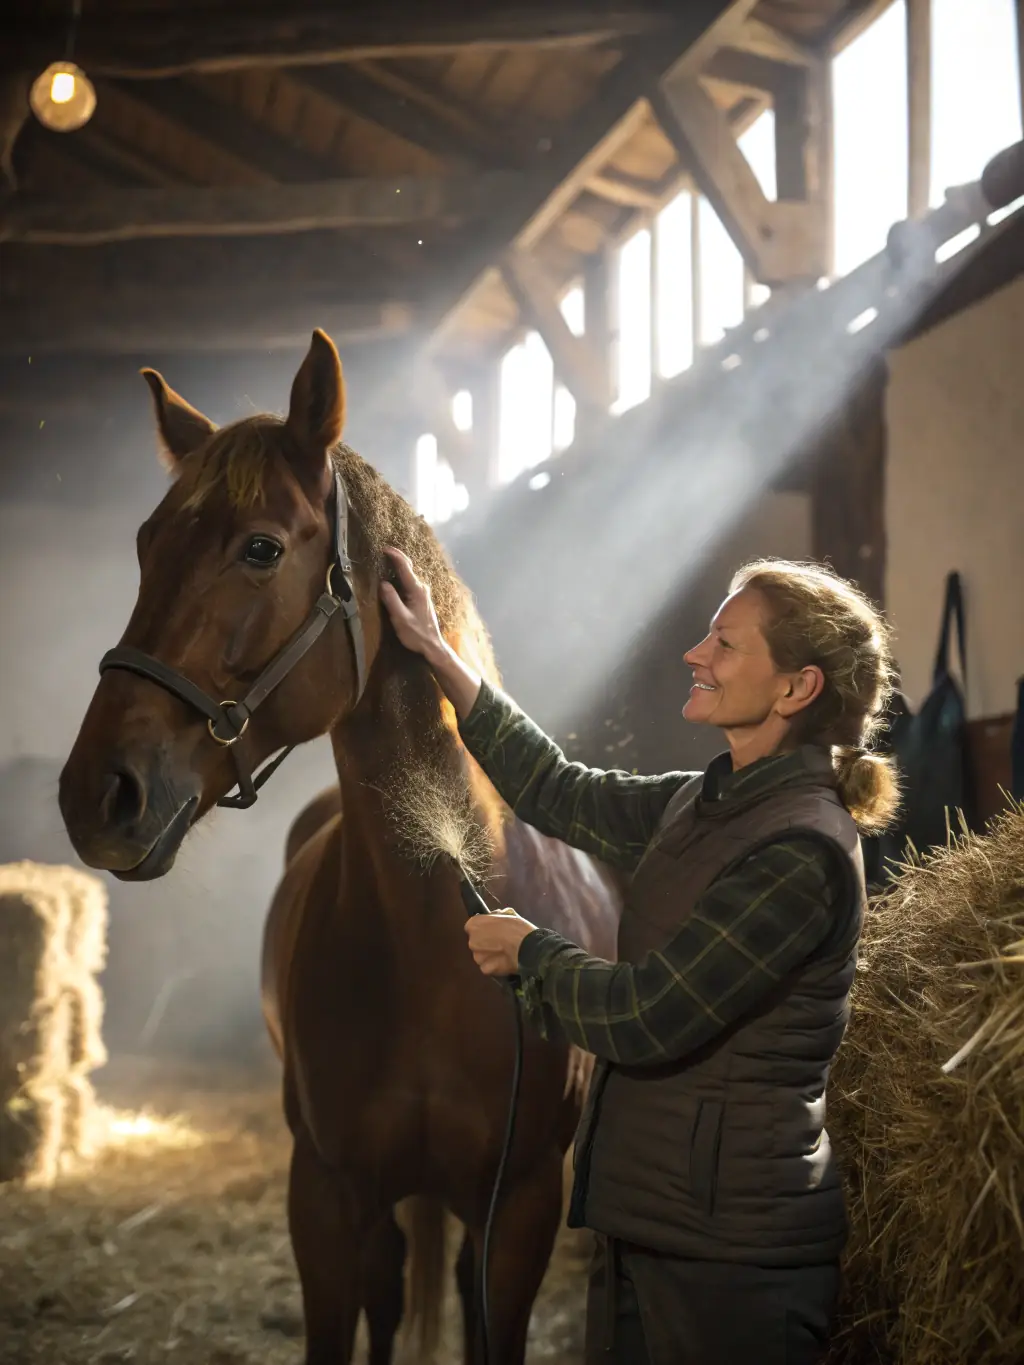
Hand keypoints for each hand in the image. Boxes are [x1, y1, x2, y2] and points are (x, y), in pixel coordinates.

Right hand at [379, 547, 444, 661]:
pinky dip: (400, 575)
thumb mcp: (400, 618)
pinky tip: (393, 578)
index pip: (405, 567)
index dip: (394, 555)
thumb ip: (391, 600)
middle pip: (408, 567)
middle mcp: (421, 587)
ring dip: (398, 566)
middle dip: (396, 557)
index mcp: (416, 590)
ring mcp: (423, 592)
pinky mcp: (421, 597)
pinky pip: (409, 581)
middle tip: (383, 552)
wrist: (432, 645)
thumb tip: (383, 583)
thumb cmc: (416, 634)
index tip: (384, 548)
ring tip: (385, 562)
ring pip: (409, 574)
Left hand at [465, 909, 536, 976]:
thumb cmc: (518, 928)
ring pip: (481, 956)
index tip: (491, 931)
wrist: (528, 947)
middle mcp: (472, 941)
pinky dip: (494, 966)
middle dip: (485, 943)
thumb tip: (495, 916)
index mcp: (474, 924)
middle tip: (499, 943)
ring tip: (503, 954)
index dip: (483, 929)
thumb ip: (496, 915)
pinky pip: (487, 967)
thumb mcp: (508, 914)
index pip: (472, 927)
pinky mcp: (485, 969)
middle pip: (476, 943)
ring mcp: (477, 957)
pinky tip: (504, 962)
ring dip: (489, 956)